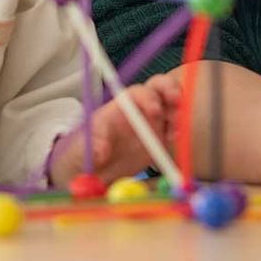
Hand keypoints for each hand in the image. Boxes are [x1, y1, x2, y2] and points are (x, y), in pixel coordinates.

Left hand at [48, 82, 168, 186]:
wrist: (92, 171)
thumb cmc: (83, 153)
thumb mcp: (81, 149)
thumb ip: (92, 147)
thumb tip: (100, 150)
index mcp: (121, 107)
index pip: (138, 93)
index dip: (148, 98)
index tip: (155, 112)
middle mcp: (139, 109)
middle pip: (159, 88)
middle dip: (171, 90)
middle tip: (177, 103)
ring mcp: (152, 122)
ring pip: (171, 105)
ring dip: (179, 111)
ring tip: (176, 128)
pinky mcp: (160, 138)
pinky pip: (175, 128)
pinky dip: (179, 130)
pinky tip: (174, 139)